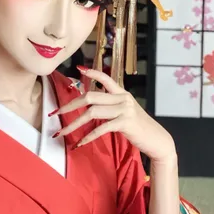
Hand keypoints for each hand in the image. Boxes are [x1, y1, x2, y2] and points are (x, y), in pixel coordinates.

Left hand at [52, 67, 175, 161]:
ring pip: (92, 112)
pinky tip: (80, 144)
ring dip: (73, 124)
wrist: (157, 140)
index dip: (92, 73)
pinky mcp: (125, 123)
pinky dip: (88, 137)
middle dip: (69, 105)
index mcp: (122, 94)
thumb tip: (91, 109)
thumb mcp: (126, 113)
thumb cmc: (139, 129)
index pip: (106, 78)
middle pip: (90, 96)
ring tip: (62, 133)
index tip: (79, 70)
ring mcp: (124, 109)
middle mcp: (123, 98)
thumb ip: (111, 108)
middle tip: (55, 113)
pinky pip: (101, 128)